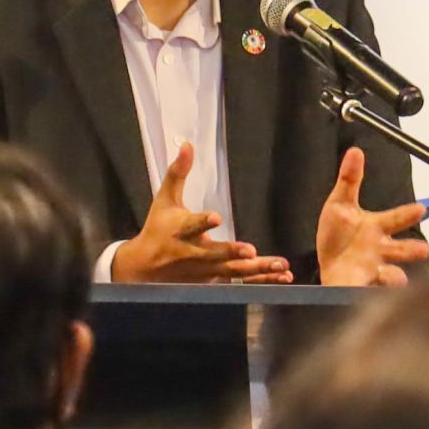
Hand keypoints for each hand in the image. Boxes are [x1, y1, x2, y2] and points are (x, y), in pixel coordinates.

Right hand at [112, 143, 293, 283]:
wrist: (145, 269)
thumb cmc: (158, 228)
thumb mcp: (164, 200)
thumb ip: (178, 173)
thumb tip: (187, 145)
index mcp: (180, 230)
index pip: (191, 225)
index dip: (202, 222)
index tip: (216, 217)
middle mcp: (193, 253)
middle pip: (215, 254)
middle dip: (232, 253)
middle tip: (251, 251)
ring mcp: (205, 271)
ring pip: (233, 271)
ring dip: (257, 270)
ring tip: (280, 265)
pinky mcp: (214, 281)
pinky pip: (241, 283)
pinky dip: (262, 281)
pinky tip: (284, 275)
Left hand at [314, 147, 428, 287]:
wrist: (328, 265)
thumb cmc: (339, 235)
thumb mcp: (340, 204)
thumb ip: (349, 180)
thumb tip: (355, 152)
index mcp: (376, 227)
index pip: (396, 218)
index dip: (408, 214)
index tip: (420, 209)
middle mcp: (380, 248)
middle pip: (401, 249)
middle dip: (411, 250)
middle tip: (424, 249)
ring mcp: (374, 268)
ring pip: (392, 273)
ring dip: (397, 276)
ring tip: (399, 277)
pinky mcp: (364, 285)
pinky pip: (375, 289)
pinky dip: (378, 289)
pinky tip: (376, 287)